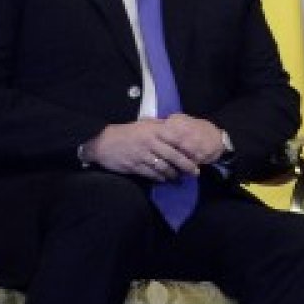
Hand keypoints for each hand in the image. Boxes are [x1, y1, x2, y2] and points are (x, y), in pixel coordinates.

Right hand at [82, 115, 222, 180]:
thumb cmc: (128, 132)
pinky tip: (165, 179)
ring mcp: (142, 155)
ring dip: (174, 174)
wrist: (104, 142)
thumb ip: (161, 126)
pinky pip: (152, 174)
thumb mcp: (145, 124)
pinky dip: (161, 178)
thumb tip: (179, 128)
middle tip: (196, 172)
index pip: (177, 140)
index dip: (189, 149)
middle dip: (187, 166)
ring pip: (164, 167)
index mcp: (155, 130)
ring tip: (180, 177)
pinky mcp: (135, 166)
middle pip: (173, 156)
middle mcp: (150, 142)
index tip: (199, 155)